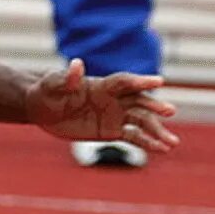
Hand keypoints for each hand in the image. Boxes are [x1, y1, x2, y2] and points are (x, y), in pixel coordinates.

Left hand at [24, 59, 179, 154]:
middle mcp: (114, 99)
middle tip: (169, 111)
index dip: (140, 80)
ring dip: (157, 130)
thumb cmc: (46, 92)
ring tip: (173, 142)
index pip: (124, 81)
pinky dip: (148, 143)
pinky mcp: (112, 131)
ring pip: (141, 121)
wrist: (41, 110)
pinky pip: (134, 137)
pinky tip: (163, 149)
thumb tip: (77, 64)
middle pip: (139, 101)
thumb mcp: (52, 85)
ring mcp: (115, 115)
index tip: (158, 81)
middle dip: (154, 106)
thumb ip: (66, 78)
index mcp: (101, 85)